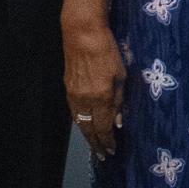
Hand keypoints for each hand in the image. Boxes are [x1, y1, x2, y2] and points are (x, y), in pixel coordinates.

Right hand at [63, 17, 125, 157]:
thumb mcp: (121, 74)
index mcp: (100, 97)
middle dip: (96, 144)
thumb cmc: (107, 49)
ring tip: (95, 143)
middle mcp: (84, 100)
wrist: (82, 32)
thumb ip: (119, 99)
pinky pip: (74, 111)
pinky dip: (81, 121)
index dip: (108, 141)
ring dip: (87, 134)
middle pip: (89, 129)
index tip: (112, 151)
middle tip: (102, 155)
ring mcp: (73, 94)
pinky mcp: (67, 87)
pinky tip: (86, 124)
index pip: (103, 127)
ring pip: (80, 122)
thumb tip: (118, 121)